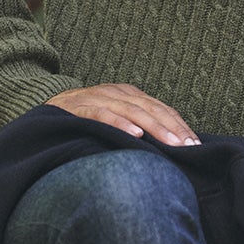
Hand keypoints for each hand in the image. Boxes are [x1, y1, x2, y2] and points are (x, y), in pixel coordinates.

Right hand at [47, 83, 199, 146]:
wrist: (47, 111)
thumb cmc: (87, 121)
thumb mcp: (116, 120)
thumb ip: (140, 130)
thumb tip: (170, 151)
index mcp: (130, 95)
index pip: (161, 109)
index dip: (179, 126)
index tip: (196, 145)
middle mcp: (117, 93)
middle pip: (152, 109)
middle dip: (173, 128)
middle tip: (189, 147)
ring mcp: (99, 98)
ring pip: (132, 111)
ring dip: (154, 127)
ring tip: (171, 143)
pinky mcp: (80, 107)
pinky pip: (103, 114)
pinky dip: (120, 124)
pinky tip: (135, 134)